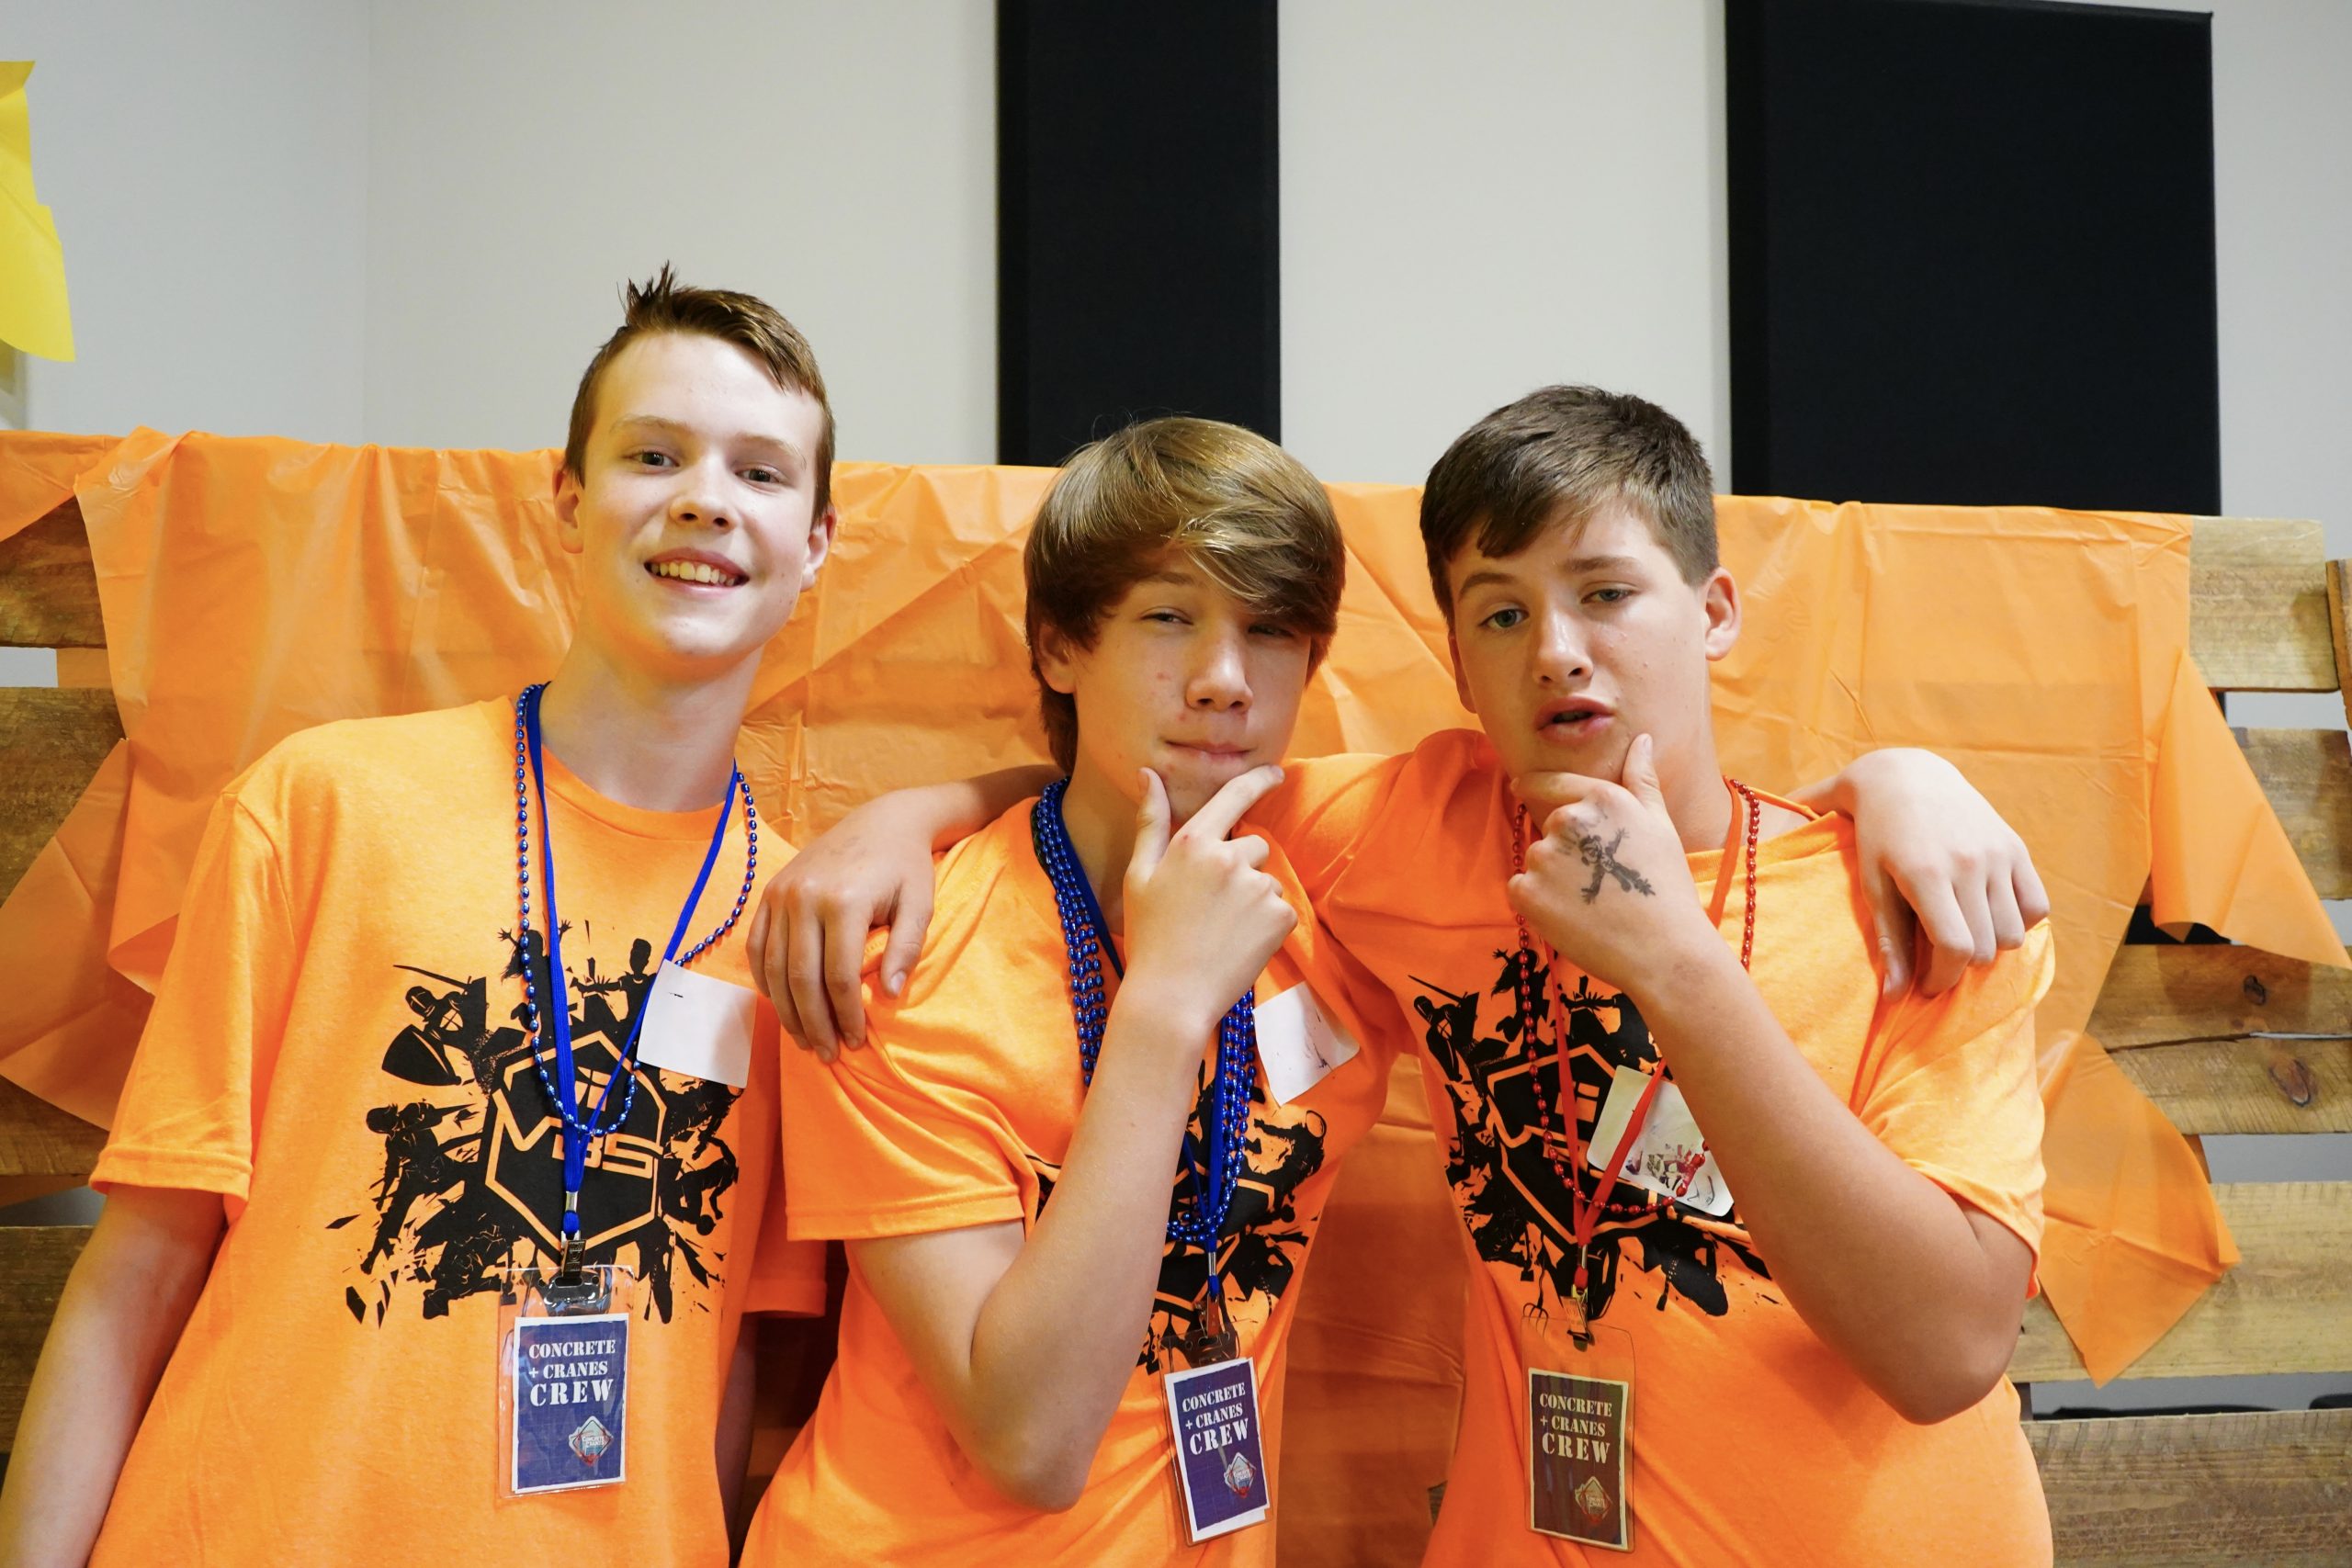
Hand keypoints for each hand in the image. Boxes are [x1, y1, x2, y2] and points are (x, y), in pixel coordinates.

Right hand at [747, 796, 939, 1059]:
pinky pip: (759, 948)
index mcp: (843, 901)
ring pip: (775, 969)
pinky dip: (767, 981)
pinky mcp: (769, 893)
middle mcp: (804, 897)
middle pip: (801, 979)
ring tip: (806, 1041)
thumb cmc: (906, 867)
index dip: (846, 1015)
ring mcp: (781, 894)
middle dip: (814, 1023)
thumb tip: (887, 997)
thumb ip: (906, 949)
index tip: (856, 1042)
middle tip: (827, 1055)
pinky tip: (784, 1007)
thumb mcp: (920, 904)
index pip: (838, 976)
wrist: (881, 821)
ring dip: (788, 1012)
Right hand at [1118, 766, 1297, 1043]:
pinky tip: (1239, 944)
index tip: (1277, 772)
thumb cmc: (1149, 936)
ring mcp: (1256, 886)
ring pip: (1267, 881)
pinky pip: (1282, 910)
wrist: (1171, 997)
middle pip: (1255, 846)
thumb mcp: (1138, 875)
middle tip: (1211, 907)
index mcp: (1192, 842)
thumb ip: (1150, 822)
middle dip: (1241, 868)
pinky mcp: (1279, 916)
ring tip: (1222, 931)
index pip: (1233, 797)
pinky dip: (1267, 926)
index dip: (1258, 780)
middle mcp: (1228, 857)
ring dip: (1253, 900)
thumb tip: (1148, 774)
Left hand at [1508, 735, 1714, 991]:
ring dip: (1552, 878)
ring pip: (1536, 859)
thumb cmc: (1666, 888)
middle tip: (1600, 881)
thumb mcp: (1660, 825)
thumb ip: (1641, 780)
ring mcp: (1544, 857)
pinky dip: (1538, 902)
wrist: (1664, 951)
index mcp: (1600, 799)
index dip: (1535, 784)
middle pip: (1548, 828)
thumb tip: (1640, 739)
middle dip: (1565, 850)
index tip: (1519, 786)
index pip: (1552, 782)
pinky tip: (1571, 916)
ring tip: (1591, 901)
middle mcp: (1567, 821)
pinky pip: (1521, 888)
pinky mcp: (1527, 892)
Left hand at [1810, 749, 2049, 996]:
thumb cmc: (1877, 837)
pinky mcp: (2016, 847)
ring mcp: (1997, 854)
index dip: (1942, 978)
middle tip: (1938, 959)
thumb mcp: (1872, 885)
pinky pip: (2037, 907)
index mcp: (1927, 874)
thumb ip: (1889, 941)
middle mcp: (1969, 863)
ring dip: (1990, 946)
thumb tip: (1895, 998)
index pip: (1955, 947)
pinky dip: (2019, 922)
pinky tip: (1990, 915)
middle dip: (1960, 965)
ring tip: (1962, 934)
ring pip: (2013, 934)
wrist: (1905, 777)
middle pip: (1986, 947)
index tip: (1926, 986)